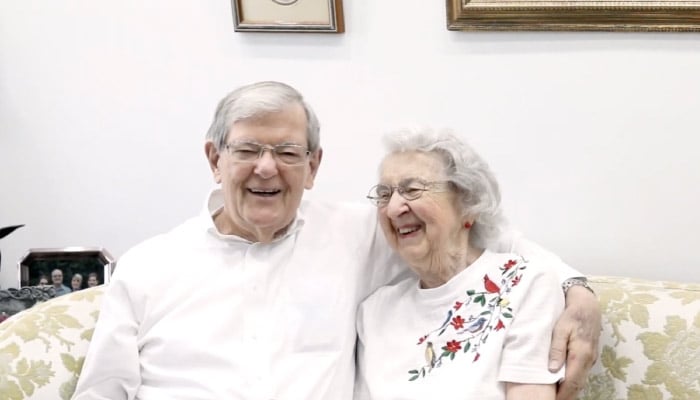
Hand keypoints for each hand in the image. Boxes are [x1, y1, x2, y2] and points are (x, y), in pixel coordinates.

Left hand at [549, 285, 601, 399]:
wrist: (588, 305)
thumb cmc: (571, 315)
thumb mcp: (560, 329)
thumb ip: (557, 349)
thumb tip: (553, 370)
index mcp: (581, 354)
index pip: (573, 382)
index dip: (563, 394)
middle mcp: (589, 360)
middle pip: (578, 385)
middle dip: (566, 395)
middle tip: (551, 399)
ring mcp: (591, 359)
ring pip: (581, 380)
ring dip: (570, 389)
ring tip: (555, 394)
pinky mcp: (589, 356)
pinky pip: (581, 373)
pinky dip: (573, 381)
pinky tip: (562, 382)